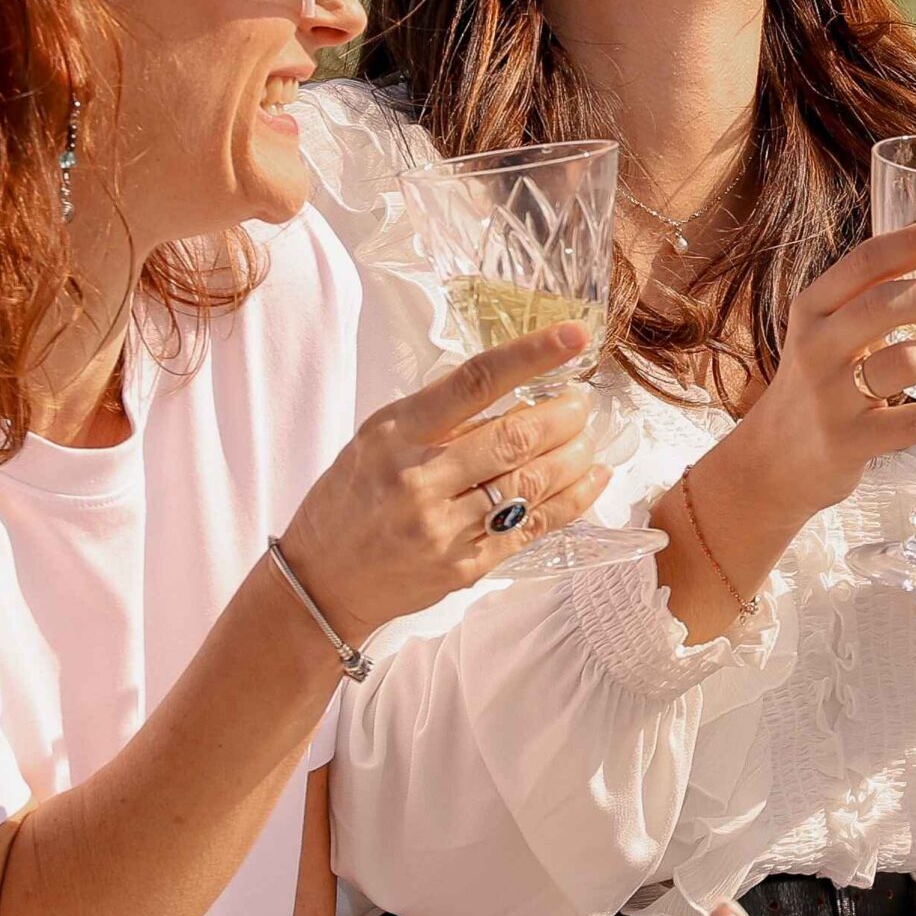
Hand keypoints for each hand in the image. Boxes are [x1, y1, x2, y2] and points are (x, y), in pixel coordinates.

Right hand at [278, 325, 610, 642]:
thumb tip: (514, 389)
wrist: (324, 579)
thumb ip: (437, 417)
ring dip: (574, 456)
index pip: (475, 382)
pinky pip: (532, 528)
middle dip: (564, 415)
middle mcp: (419, 479)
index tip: (573, 336)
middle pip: (515, 437)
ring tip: (587, 438)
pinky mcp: (465, 567)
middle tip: (582, 403)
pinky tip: (591, 478)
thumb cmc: (351, 498)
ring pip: (532, 484)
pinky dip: (572, 500)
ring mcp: (443, 529)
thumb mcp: (377, 440)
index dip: (531, 355)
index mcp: (396, 434)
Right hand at [742, 220, 915, 519]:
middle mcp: (816, 346)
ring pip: (904, 363)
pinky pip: (909, 425)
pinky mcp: (846, 443)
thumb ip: (901, 284)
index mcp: (814, 308)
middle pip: (887, 304)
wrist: (772, 463)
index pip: (868, 260)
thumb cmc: (821, 385)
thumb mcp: (842, 330)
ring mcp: (829, 397)